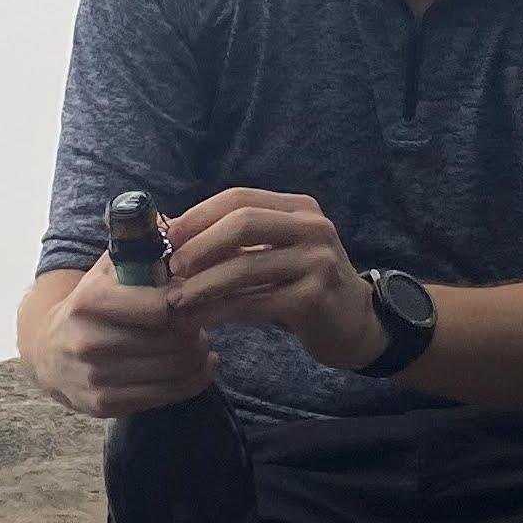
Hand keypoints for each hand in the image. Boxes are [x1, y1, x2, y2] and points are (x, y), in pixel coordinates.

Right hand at [33, 261, 218, 422]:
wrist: (49, 353)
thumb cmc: (91, 305)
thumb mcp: (106, 270)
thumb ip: (139, 248)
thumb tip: (180, 230)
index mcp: (88, 302)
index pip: (158, 307)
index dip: (184, 301)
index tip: (191, 296)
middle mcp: (88, 342)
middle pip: (172, 339)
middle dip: (196, 327)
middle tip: (201, 320)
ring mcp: (96, 377)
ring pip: (175, 368)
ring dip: (198, 353)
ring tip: (198, 340)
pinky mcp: (106, 404)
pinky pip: (169, 394)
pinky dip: (195, 378)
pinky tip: (199, 364)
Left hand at [158, 185, 389, 370]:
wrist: (354, 325)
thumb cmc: (303, 286)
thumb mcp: (276, 253)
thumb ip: (237, 243)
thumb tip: (172, 235)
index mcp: (299, 208)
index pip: (240, 198)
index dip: (199, 215)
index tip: (167, 237)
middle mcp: (312, 227)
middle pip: (243, 223)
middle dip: (199, 245)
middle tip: (171, 269)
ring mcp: (317, 261)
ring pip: (245, 266)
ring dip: (202, 285)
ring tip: (175, 301)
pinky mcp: (313, 297)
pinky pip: (253, 302)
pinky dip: (219, 311)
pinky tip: (198, 320)